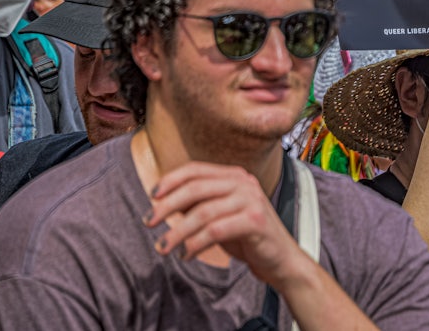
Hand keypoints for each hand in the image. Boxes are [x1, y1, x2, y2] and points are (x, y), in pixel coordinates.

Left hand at [145, 162, 301, 285]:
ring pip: (203, 212)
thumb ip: (198, 203)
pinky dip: (195, 244)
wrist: (280, 259)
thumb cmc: (246, 236)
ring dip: (177, 232)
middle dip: (167, 205)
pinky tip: (186, 255)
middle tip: (148, 222)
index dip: (170, 180)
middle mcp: (244, 183)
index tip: (152, 197)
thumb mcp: (220, 214)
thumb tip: (162, 201)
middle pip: (196, 188)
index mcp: (235, 175)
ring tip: (163, 247)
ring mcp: (252, 200)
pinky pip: (215, 231)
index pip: (196, 169)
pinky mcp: (255, 221)